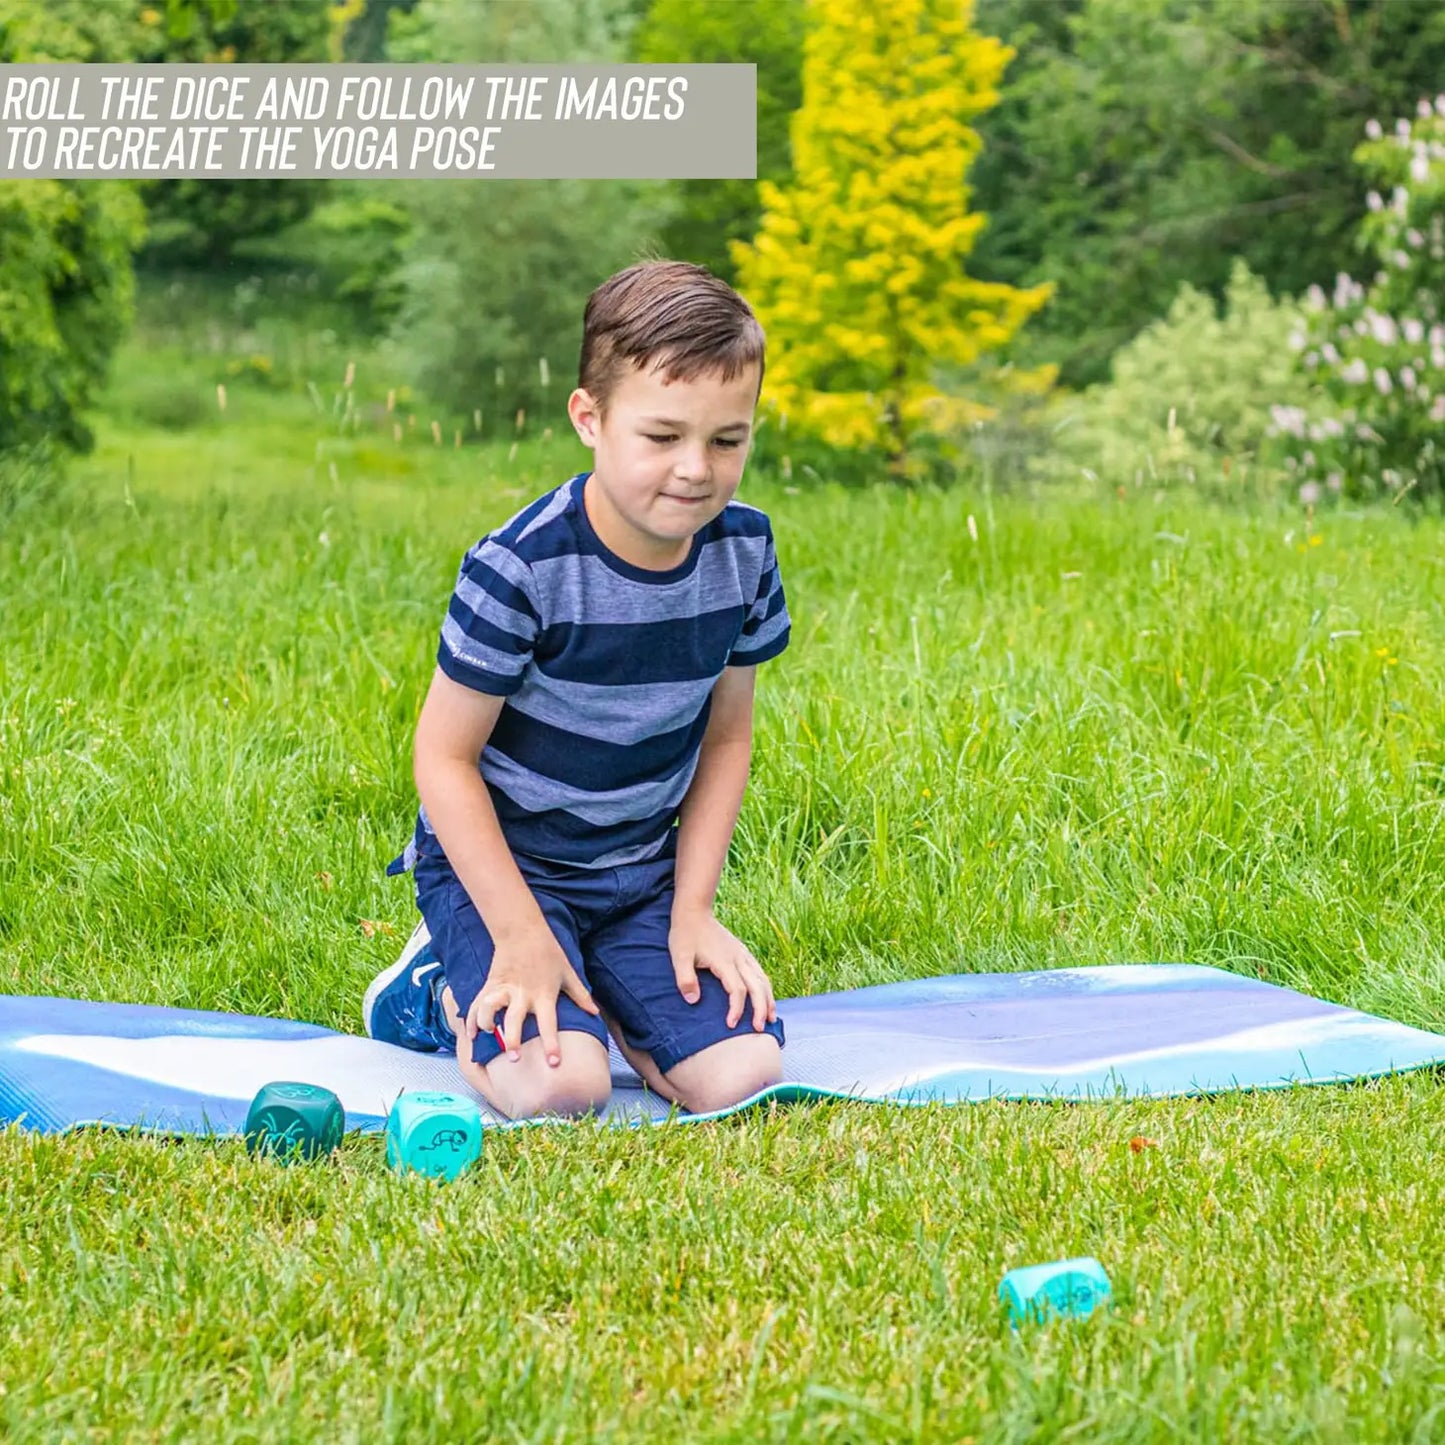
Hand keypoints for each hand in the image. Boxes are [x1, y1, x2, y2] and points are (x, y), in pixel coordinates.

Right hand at [465, 923, 598, 1067]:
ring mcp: (504, 988)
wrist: (523, 930)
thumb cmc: (549, 952)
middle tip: (513, 1058)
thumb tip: (595, 1012)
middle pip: (515, 1019)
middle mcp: (522, 993)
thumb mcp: (568, 972)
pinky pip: (477, 1003)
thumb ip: (580, 995)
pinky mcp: (490, 984)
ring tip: (488, 1035)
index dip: (551, 1043)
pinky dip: (472, 1019)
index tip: (553, 1063)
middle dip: (512, 1039)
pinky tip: (472, 1034)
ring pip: (490, 1008)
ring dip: (486, 1023)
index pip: (549, 1022)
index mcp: (544, 994)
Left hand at [668, 909, 775, 1030]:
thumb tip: (693, 1001)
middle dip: (760, 1008)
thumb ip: (685, 979)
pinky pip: (760, 972)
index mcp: (724, 961)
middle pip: (756, 986)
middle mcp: (738, 958)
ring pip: (762, 979)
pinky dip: (766, 987)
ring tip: (770, 1018)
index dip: (736, 1008)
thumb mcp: (679, 957)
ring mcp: (742, 954)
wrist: (694, 911)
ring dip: (768, 999)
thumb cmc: (685, 934)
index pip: (737, 989)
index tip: (730, 1024)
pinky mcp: (742, 952)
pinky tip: (766, 997)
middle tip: (759, 1029)